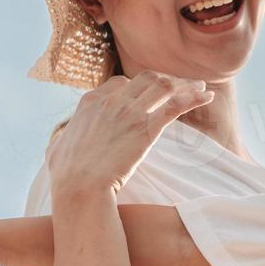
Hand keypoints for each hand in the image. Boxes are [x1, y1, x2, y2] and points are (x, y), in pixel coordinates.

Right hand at [48, 71, 212, 195]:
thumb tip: (60, 137)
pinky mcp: (146, 128)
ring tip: (199, 88)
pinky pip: (175, 106)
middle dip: (167, 79)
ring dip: (184, 84)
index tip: (150, 93)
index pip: (119, 83)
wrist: (79, 187)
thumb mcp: (56, 148)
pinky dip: (194, 98)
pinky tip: (207, 97)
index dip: (137, 86)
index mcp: (91, 103)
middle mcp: (112, 102)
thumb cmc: (66, 175)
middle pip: (146, 78)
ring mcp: (130, 113)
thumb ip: (62, 137)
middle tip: (181, 86)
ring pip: (164, 86)